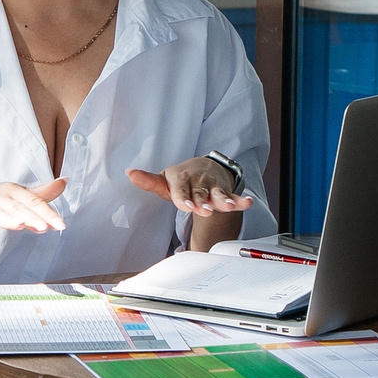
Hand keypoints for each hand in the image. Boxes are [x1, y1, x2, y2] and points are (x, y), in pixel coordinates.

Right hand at [0, 177, 68, 235]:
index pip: (33, 202)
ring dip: (7, 219)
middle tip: (46, 228)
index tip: (61, 225)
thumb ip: (41, 193)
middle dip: (32, 218)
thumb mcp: (17, 195)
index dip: (48, 213)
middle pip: (17, 208)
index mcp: (12, 190)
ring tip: (20, 225)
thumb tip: (65, 181)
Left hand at [127, 157, 254, 216]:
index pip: (180, 191)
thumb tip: (129, 173)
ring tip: (228, 206)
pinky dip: (241, 200)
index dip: (183, 198)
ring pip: (218, 195)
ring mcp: (212, 187)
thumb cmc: (180, 178)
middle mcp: (197, 184)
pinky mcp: (224, 190)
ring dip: (223, 201)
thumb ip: (148, 181)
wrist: (202, 166)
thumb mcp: (164, 180)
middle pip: (200, 195)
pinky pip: (233, 196)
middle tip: (204, 211)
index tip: (185, 205)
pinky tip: (248, 202)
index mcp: (180, 181)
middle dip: (202, 203)